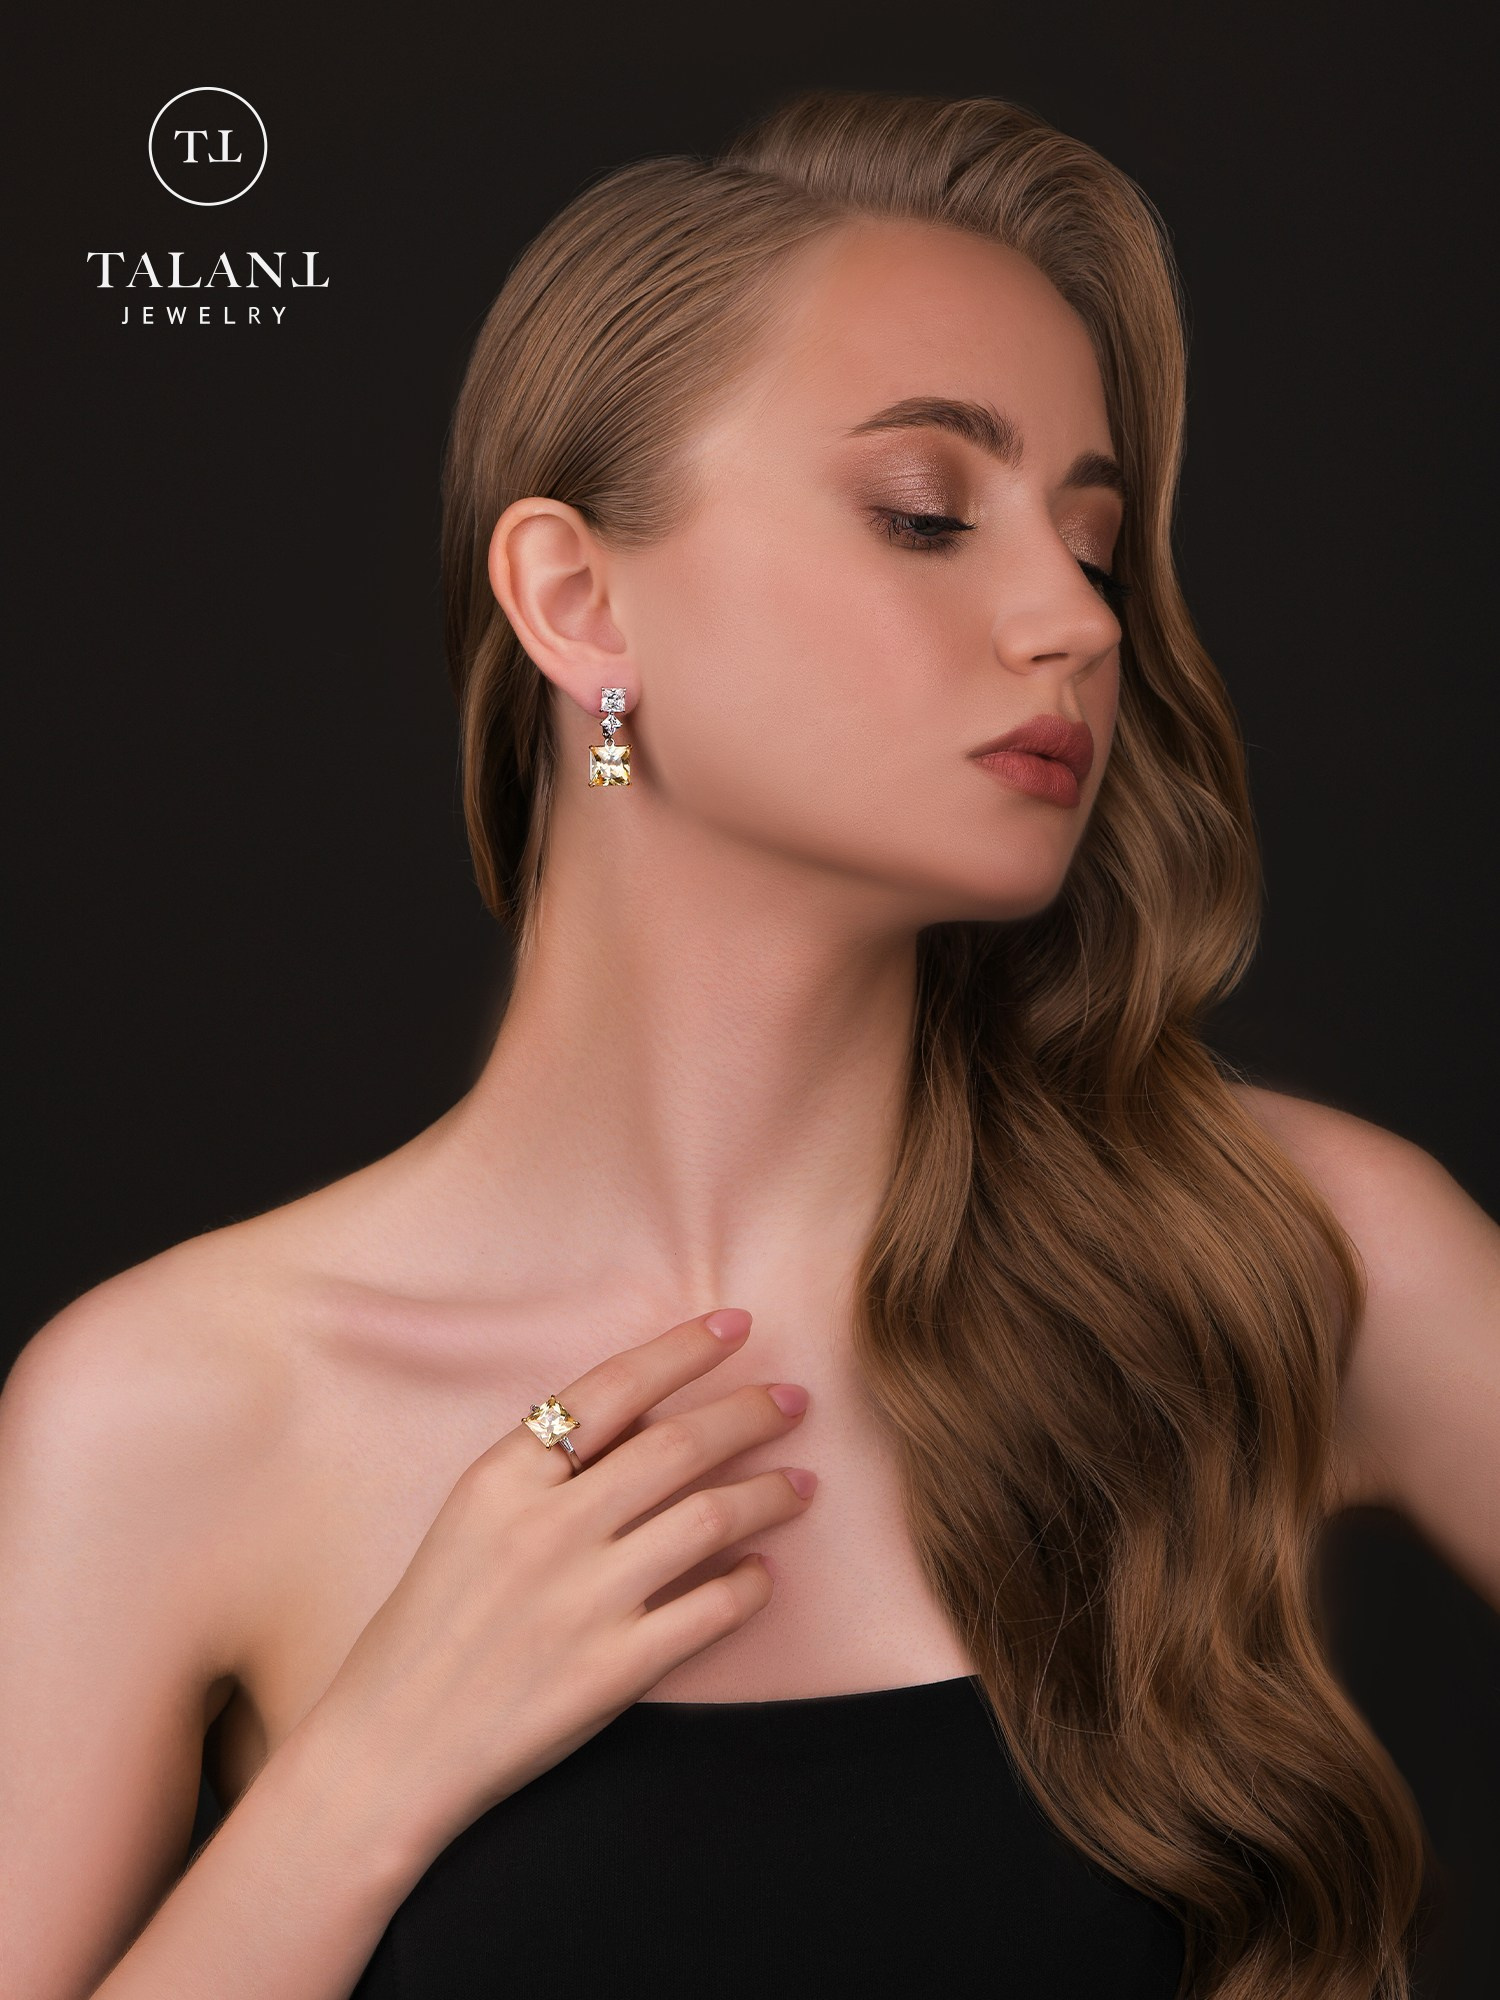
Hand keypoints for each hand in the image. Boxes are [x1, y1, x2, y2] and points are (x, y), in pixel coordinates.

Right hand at [304, 1308, 814, 1858]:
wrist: (390, 1748)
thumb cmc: (430, 1625)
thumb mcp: (470, 1520)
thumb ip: (545, 1470)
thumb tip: (651, 1419)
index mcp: (502, 1478)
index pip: (611, 1387)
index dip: (683, 1349)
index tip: (736, 1324)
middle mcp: (545, 1528)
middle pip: (677, 1444)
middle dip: (749, 1412)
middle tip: (795, 1400)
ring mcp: (582, 1600)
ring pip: (709, 1518)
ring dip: (770, 1493)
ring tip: (802, 1484)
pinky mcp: (611, 1672)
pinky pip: (711, 1610)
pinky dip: (752, 1584)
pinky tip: (765, 1572)